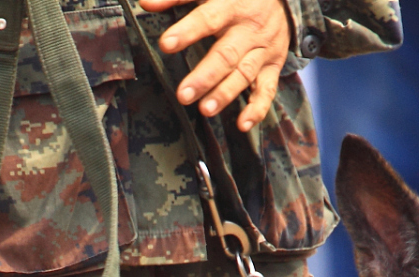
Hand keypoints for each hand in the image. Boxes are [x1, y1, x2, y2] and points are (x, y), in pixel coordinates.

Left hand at [137, 0, 291, 131]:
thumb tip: (146, 3)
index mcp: (232, 5)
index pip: (208, 19)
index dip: (188, 31)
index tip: (166, 44)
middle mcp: (249, 29)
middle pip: (226, 55)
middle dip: (205, 76)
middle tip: (184, 95)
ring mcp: (263, 49)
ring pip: (244, 74)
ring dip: (225, 94)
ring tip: (205, 110)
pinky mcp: (273, 66)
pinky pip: (267, 90)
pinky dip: (257, 109)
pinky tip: (242, 124)